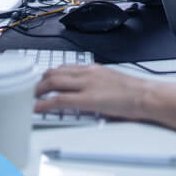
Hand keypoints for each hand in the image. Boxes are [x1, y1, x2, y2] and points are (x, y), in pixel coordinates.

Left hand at [34, 64, 149, 118]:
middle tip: (31, 90)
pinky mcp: (86, 99)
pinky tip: (38, 108)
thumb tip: (85, 93)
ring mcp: (86, 85)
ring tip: (30, 98)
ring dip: (38, 90)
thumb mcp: (111, 81)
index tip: (42, 80)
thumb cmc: (133, 92)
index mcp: (93, 69)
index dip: (49, 74)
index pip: (65, 67)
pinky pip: (60, 100)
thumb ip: (96, 84)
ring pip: (54, 82)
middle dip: (39, 82)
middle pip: (55, 73)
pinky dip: (45, 103)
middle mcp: (87, 73)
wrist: (145, 95)